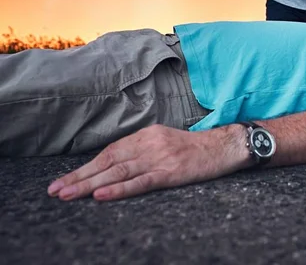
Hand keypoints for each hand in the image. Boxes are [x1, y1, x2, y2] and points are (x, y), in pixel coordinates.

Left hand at [47, 125, 233, 200]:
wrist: (224, 146)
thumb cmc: (195, 148)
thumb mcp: (165, 141)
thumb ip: (142, 150)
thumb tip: (116, 165)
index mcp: (146, 135)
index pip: (110, 152)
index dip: (86, 167)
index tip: (66, 179)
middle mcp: (149, 143)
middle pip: (108, 161)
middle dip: (79, 177)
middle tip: (56, 190)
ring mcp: (160, 157)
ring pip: (119, 172)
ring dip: (90, 184)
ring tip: (69, 194)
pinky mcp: (171, 172)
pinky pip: (141, 182)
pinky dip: (119, 189)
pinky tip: (101, 194)